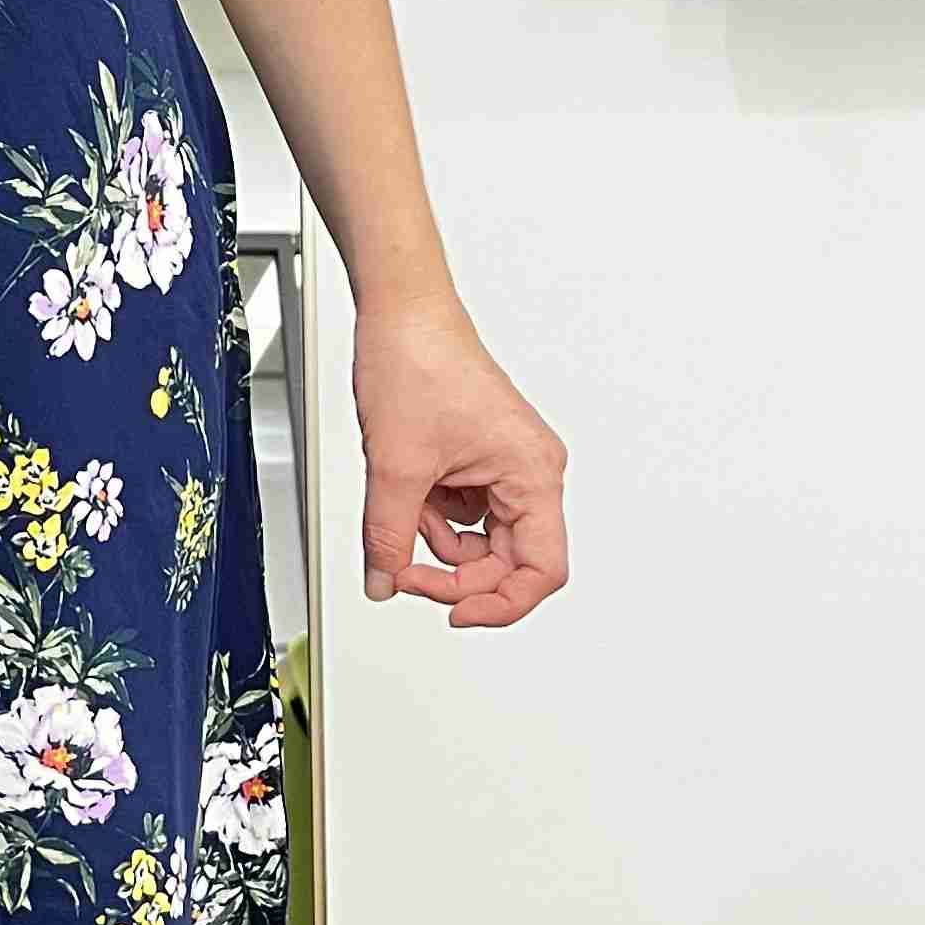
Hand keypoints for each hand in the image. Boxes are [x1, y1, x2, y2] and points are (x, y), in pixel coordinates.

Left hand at [348, 293, 567, 628]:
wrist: (401, 311)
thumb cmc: (418, 361)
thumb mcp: (395, 466)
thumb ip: (388, 537)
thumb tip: (383, 583)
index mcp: (533, 474)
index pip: (541, 571)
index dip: (499, 604)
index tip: (454, 613)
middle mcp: (530, 470)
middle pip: (506, 560)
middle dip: (451, 572)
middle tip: (402, 571)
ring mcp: (504, 464)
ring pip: (476, 537)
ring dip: (433, 538)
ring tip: (400, 502)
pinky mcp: (478, 456)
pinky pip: (459, 509)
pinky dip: (427, 512)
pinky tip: (405, 485)